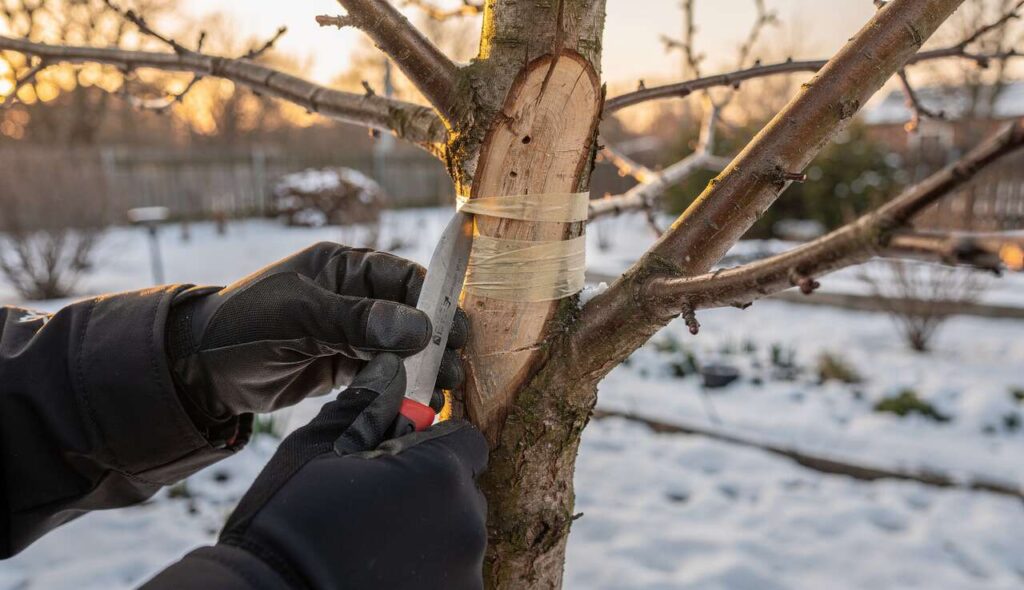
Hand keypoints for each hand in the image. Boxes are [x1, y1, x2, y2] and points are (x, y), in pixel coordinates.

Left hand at [166, 242, 467, 417]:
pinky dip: (399, 386)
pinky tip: (416, 401)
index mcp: (342, 269)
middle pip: (408, 314)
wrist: (198, 374)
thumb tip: (418, 327)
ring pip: (399, 348)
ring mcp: (348, 333)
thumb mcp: (298, 316)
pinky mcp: (341, 367)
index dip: (432, 300)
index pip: (401, 277)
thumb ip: (356, 320)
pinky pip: (380, 373)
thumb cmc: (242, 328)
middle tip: (456, 365)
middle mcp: (351, 298)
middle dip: (434, 339)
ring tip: (443, 388)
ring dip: (421, 367)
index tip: (454, 329)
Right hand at [215, 354, 487, 588]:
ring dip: (427, 534)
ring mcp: (463, 574)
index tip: (397, 458)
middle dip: (430, 490)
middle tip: (377, 504)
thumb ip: (367, 405)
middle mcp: (466, 525)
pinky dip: (424, 572)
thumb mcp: (319, 449)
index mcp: (441, 473)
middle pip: (463, 491)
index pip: (466, 442)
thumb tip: (390, 368)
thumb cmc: (289, 521)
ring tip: (373, 543)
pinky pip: (449, 576)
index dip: (432, 444)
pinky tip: (378, 572)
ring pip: (455, 536)